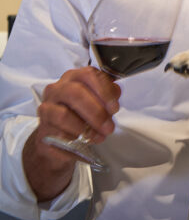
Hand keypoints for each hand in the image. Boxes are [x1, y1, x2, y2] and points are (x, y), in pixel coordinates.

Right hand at [23, 67, 120, 200]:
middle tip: (108, 126)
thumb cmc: (79, 116)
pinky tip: (83, 144)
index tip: (114, 107)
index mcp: (72, 78)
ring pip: (64, 115)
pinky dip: (74, 141)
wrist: (58, 141)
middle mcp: (56, 90)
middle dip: (96, 112)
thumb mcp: (97, 102)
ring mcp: (46, 110)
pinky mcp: (42, 130)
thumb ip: (107, 94)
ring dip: (85, 128)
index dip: (104, 91)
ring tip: (98, 137)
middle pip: (76, 93)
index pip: (88, 75)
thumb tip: (115, 92)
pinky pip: (58, 135)